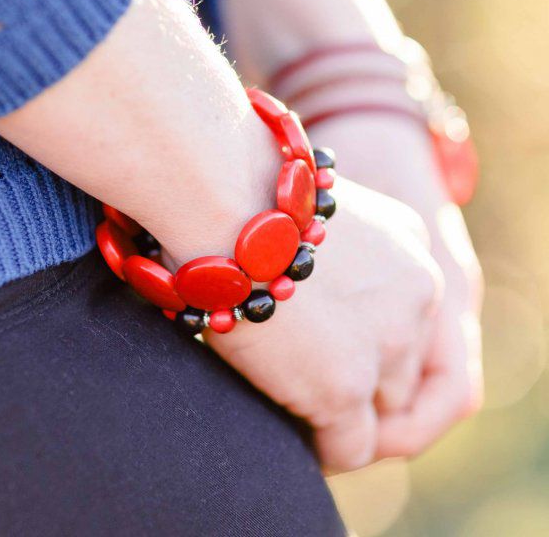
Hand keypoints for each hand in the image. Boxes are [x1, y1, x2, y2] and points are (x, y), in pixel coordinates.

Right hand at [206, 177, 443, 472]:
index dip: (371, 340)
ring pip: (384, 407)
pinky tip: (296, 431)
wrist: (224, 198)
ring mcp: (386, 340)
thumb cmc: (243, 195)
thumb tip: (310, 291)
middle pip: (402, 362)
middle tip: (313, 377)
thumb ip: (332, 252)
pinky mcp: (345, 384)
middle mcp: (416, 291)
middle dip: (363, 375)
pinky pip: (351, 446)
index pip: (409, 317)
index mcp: (409, 245)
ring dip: (345, 410)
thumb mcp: (312, 215)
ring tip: (302, 404)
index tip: (334, 347)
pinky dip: (325, 447)